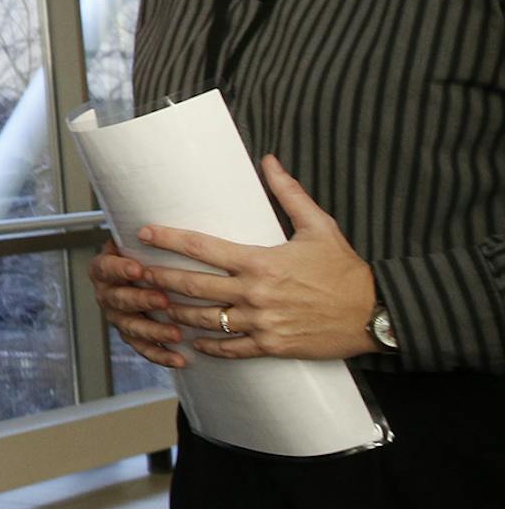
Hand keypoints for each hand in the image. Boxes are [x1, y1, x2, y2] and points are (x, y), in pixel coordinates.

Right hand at [89, 240, 186, 368]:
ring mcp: (118, 317)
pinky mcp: (133, 337)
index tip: (137, 268)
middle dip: (140, 300)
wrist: (148, 275)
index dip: (119, 269)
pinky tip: (179, 359)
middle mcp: (107, 294)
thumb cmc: (150, 255)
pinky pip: (143, 349)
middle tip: (162, 299)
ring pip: (130, 327)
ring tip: (176, 332)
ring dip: (153, 331)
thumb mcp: (141, 241)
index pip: (105, 268)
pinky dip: (161, 355)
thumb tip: (167, 209)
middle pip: (117, 300)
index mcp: (105, 268)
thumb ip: (149, 236)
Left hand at [122, 156, 378, 361]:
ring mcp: (261, 322)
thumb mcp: (319, 227)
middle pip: (192, 286)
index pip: (203, 247)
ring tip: (152, 305)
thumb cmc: (345, 270)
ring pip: (204, 319)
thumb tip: (269, 160)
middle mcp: (255, 293)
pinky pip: (230, 347)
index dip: (169, 239)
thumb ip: (289, 194)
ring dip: (175, 313)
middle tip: (133, 273)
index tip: (144, 234)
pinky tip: (191, 341)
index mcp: (260, 261)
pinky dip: (208, 346)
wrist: (374, 313)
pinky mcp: (271, 345)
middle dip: (158, 278)